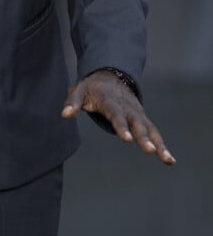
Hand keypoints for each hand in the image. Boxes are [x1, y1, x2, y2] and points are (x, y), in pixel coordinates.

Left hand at [61, 70, 175, 165]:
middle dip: (144, 137)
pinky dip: (162, 145)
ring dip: (159, 144)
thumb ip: (72, 102)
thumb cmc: (92, 87)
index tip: (127, 139)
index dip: (121, 126)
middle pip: (137, 123)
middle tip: (151, 151)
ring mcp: (137, 113)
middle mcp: (128, 108)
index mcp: (111, 101)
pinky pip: (153, 132)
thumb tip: (64, 115)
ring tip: (167, 160)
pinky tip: (169, 160)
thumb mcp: (79, 90)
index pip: (116, 115)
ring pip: (150, 129)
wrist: (110, 75)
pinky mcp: (142, 119)